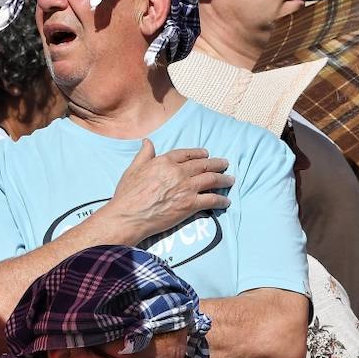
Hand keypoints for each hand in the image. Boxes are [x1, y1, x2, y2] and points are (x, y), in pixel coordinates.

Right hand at [98, 140, 231, 242]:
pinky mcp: (190, 205)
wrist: (129, 216)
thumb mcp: (133, 169)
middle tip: (225, 164)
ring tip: (230, 179)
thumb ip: (144, 154)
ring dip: (223, 179)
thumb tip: (147, 142)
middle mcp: (178, 172)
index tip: (206, 154)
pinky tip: (226, 201)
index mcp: (165, 162)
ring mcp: (186, 188)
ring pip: (211, 180)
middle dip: (217, 164)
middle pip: (203, 165)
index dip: (198, 153)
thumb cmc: (128, 194)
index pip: (187, 154)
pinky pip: (211, 200)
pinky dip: (221, 200)